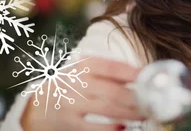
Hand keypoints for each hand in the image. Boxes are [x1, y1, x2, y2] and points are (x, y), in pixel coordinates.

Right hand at [20, 57, 145, 130]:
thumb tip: (143, 74)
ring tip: (145, 114)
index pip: (112, 67)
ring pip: (107, 109)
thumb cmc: (72, 83)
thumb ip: (110, 71)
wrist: (38, 104)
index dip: (132, 72)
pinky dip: (110, 129)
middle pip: (113, 91)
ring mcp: (73, 104)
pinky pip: (94, 128)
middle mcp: (78, 83)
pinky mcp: (70, 123)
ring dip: (129, 113)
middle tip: (152, 101)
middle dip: (135, 98)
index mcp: (85, 65)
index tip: (149, 77)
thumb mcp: (85, 70)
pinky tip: (123, 128)